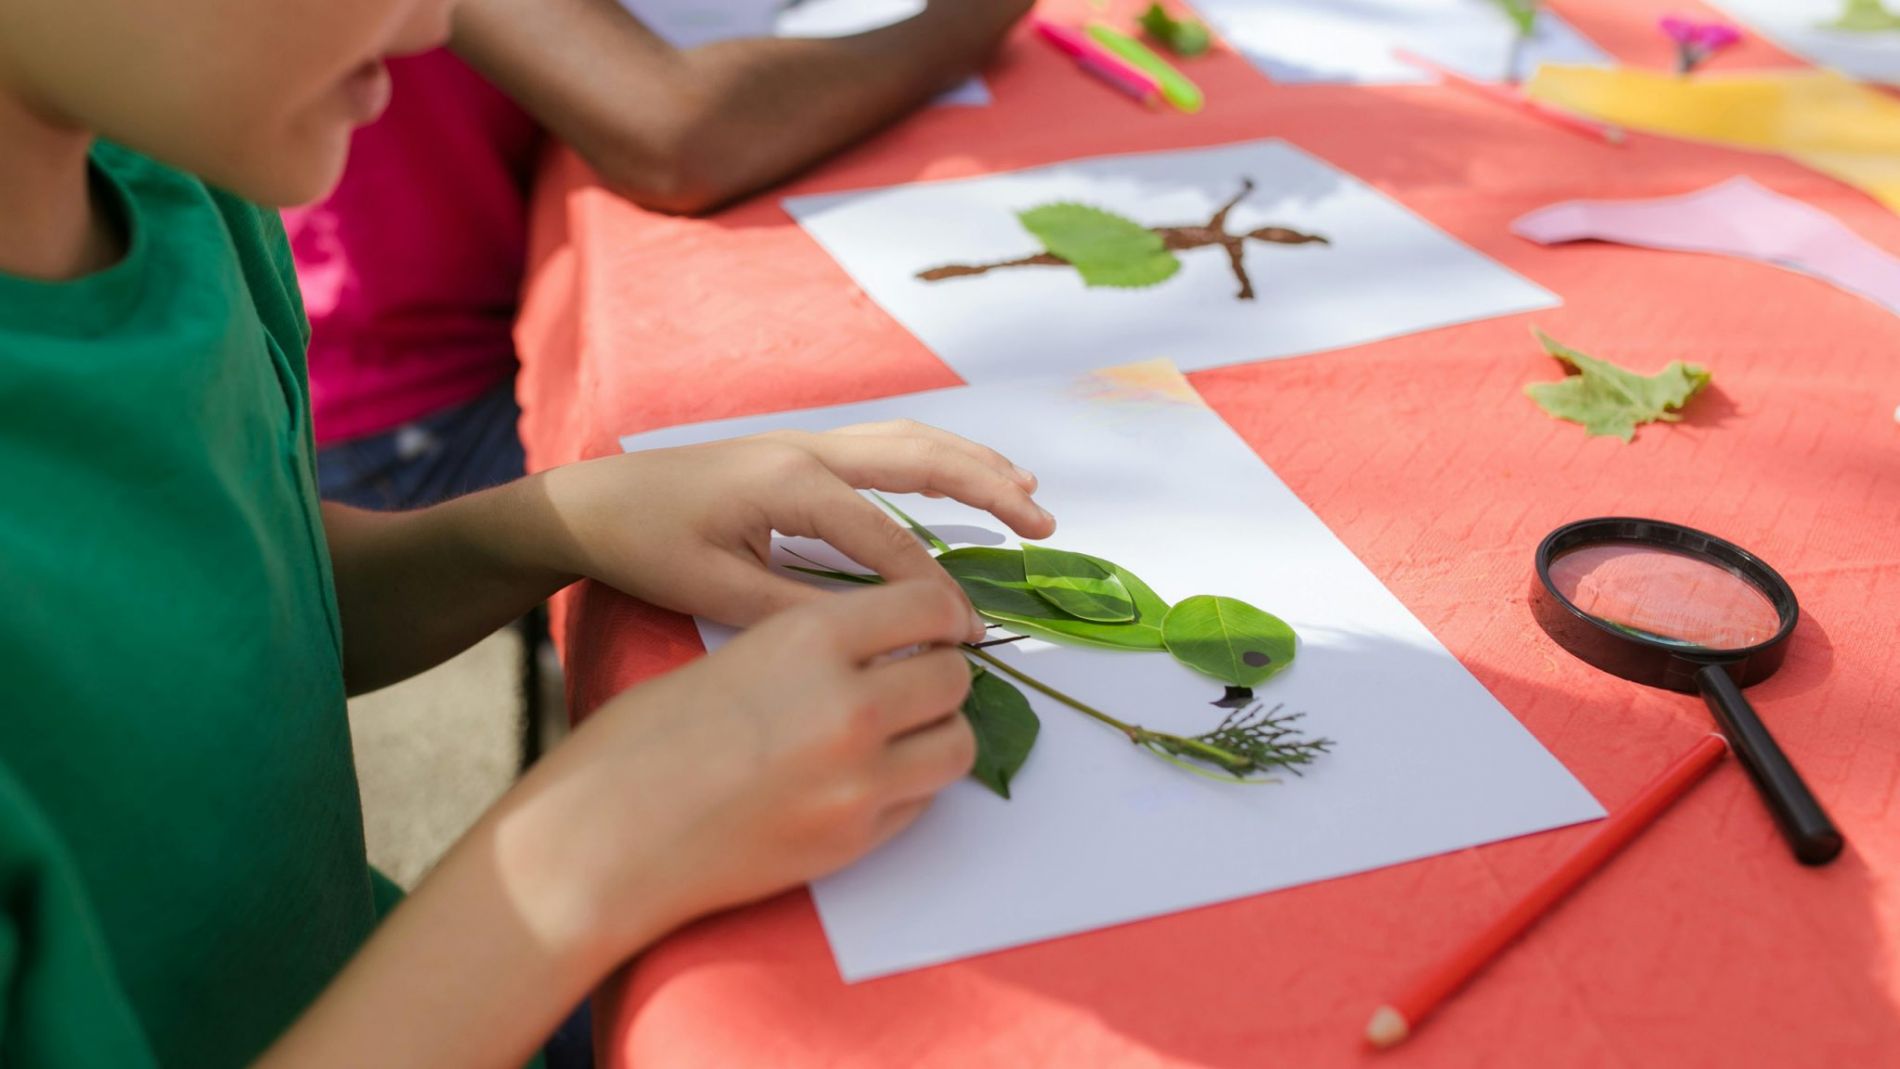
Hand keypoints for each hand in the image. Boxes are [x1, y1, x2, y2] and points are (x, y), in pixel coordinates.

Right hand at [527, 580, 980, 950]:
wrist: (605, 837)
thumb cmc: (644, 740)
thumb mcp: (734, 654)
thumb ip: (816, 646)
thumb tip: (885, 646)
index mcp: (809, 640)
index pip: (928, 604)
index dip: (944, 612)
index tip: (940, 623)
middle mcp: (848, 704)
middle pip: (953, 676)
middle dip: (941, 674)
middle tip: (914, 681)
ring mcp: (858, 780)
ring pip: (957, 744)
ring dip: (938, 733)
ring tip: (900, 734)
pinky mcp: (855, 840)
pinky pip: (923, 802)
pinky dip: (909, 786)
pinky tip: (863, 779)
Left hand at [532, 420, 1055, 626]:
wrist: (593, 501)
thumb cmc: (648, 547)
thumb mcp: (719, 593)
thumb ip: (799, 612)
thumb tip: (876, 636)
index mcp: (791, 486)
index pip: (889, 540)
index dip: (934, 591)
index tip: (967, 635)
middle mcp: (809, 450)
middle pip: (921, 459)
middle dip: (988, 489)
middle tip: (1044, 526)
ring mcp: (807, 441)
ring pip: (910, 440)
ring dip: (972, 462)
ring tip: (1027, 493)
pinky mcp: (801, 450)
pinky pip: (886, 444)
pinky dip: (936, 456)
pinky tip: (961, 473)